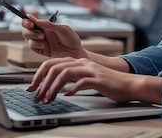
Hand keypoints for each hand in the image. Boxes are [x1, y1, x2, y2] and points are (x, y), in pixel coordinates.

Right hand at [21, 15, 87, 58]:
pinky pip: (32, 46)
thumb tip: (32, 17)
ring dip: (33, 37)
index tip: (31, 23)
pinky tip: (44, 46)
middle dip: (29, 30)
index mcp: (45, 25)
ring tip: (43, 38)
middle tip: (40, 33)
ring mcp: (40, 41)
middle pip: (26, 29)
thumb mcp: (61, 28)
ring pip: (27, 38)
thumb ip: (47, 24)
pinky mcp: (40, 50)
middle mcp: (41, 32)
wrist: (75, 52)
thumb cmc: (71, 38)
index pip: (30, 21)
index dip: (26, 21)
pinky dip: (36, 45)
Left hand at [27, 57, 160, 103]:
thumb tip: (55, 87)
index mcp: (78, 61)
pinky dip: (71, 89)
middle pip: (55, 67)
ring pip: (65, 73)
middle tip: (37, 96)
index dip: (39, 74)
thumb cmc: (108, 83)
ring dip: (53, 87)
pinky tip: (67, 96)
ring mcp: (90, 70)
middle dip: (42, 82)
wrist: (129, 84)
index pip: (52, 63)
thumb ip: (73, 78)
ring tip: (47, 99)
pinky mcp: (98, 79)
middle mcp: (83, 63)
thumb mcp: (86, 78)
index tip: (32, 87)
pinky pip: (81, 82)